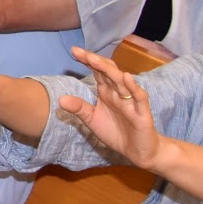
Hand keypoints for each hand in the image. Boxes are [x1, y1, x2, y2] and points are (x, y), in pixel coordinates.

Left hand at [61, 47, 162, 169]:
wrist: (138, 152)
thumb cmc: (116, 132)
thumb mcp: (92, 120)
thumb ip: (79, 108)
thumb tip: (60, 99)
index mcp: (106, 92)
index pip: (97, 72)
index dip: (87, 61)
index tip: (74, 51)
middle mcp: (118, 93)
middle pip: (108, 72)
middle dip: (95, 61)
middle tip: (80, 52)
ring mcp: (131, 101)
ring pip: (121, 81)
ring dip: (109, 70)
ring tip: (95, 59)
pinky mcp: (142, 113)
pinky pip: (139, 97)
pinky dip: (133, 87)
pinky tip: (126, 77)